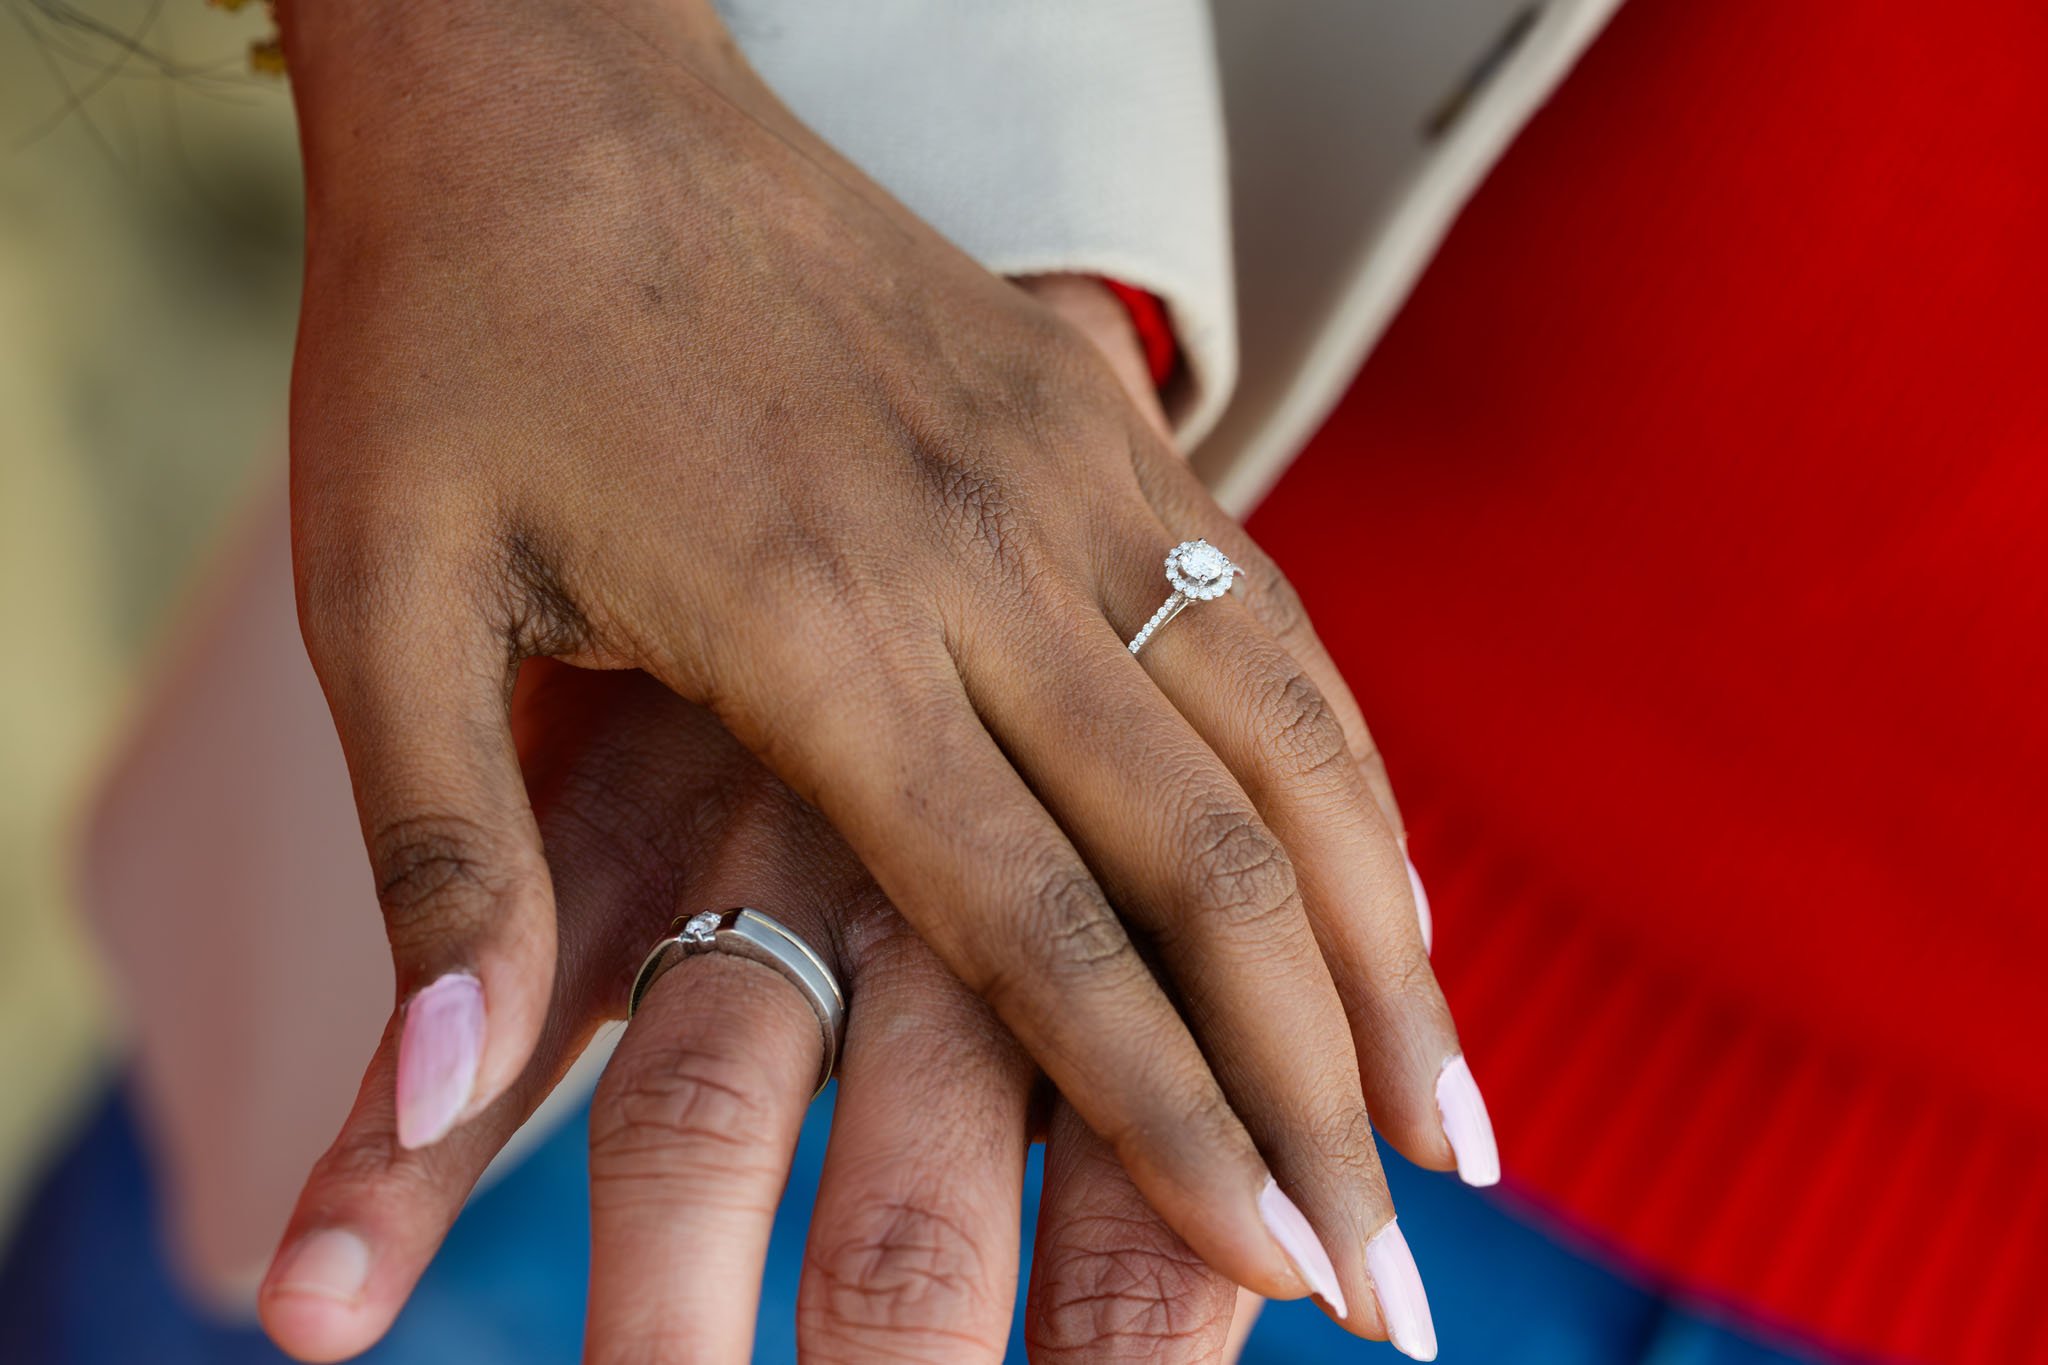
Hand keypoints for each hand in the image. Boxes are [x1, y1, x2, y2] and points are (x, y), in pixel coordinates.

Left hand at [284, 0, 1476, 1326]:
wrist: (552, 79)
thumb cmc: (452, 341)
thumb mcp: (383, 597)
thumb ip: (443, 854)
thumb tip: (444, 1091)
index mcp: (815, 625)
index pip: (1039, 924)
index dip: (1169, 1111)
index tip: (1276, 1260)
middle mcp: (984, 556)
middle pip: (1206, 863)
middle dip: (1320, 1085)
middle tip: (1397, 1272)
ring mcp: (1068, 470)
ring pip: (1285, 744)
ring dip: (1384, 947)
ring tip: (1460, 1125)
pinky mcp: (1095, 415)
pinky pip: (1271, 622)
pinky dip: (1351, 778)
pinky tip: (1397, 891)